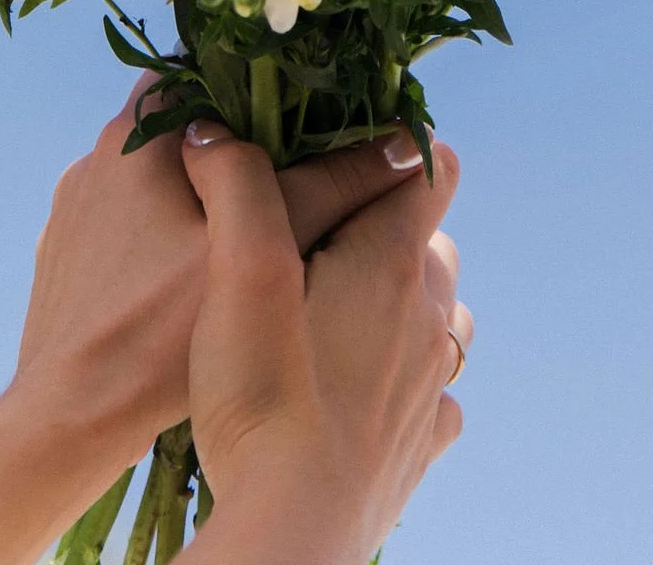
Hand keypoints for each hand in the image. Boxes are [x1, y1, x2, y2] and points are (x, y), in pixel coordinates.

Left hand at [8, 92, 425, 485]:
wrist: (63, 421)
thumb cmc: (157, 334)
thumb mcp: (260, 258)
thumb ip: (331, 190)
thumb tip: (405, 144)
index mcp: (137, 132)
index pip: (207, 65)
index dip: (262, 82)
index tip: (309, 112)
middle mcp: (99, 156)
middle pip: (187, 124)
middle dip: (240, 147)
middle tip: (294, 180)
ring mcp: (77, 209)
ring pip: (159, 178)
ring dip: (204, 195)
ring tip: (254, 237)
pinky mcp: (68, 258)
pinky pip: (131, 225)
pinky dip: (168, 237)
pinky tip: (197, 281)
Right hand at [181, 126, 467, 564]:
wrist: (290, 530)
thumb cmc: (264, 397)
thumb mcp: (237, 273)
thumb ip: (236, 187)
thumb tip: (213, 128)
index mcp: (394, 260)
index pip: (430, 168)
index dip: (393, 151)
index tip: (341, 157)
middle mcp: (429, 315)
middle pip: (430, 241)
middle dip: (383, 229)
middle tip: (312, 242)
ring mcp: (432, 384)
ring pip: (439, 315)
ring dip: (401, 304)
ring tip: (336, 317)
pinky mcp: (422, 446)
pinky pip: (433, 393)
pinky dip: (406, 380)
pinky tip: (361, 391)